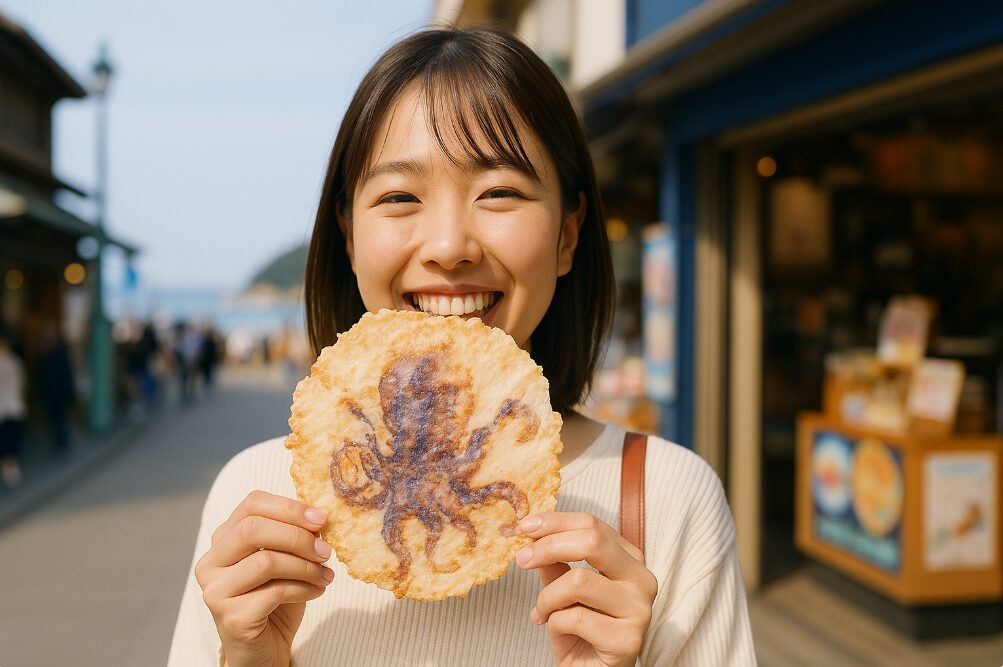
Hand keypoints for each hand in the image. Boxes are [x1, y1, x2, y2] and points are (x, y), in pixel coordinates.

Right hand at [195, 491, 334, 666]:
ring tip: (325, 575)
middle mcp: (210, 563)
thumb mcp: (285, 560)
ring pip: (265, 561)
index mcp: (223, 540)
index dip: (289, 507)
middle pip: (252, 529)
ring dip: (305, 566)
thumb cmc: (276, 599)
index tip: (321, 519)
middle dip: (297, 536)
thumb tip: (319, 518)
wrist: (264, 649)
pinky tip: (317, 591)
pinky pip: (275, 592)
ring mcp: (216, 591)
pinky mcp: (231, 617)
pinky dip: (304, 589)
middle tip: (327, 551)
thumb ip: (293, 537)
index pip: (251, 504)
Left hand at [516, 512, 657, 666]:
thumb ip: (554, 561)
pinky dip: (554, 622)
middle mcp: (641, 579)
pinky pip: (575, 618)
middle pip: (592, 542)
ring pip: (578, 581)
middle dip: (548, 547)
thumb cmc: (581, 630)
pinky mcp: (629, 640)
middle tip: (522, 560)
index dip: (555, 522)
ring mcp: (639, 610)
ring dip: (547, 597)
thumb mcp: (564, 589)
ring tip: (541, 611)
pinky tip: (554, 629)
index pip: (592, 524)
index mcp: (630, 559)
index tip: (525, 527)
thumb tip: (532, 531)